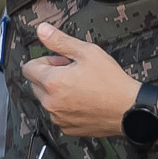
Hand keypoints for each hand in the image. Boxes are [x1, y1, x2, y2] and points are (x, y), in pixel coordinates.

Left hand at [23, 23, 143, 137]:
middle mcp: (50, 102)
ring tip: (81, 87)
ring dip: (57, 92)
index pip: (28, 68)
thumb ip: (60, 41)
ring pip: (47, 100)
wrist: (130, 109)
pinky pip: (58, 114)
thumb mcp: (87, 52)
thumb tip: (42, 30)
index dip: (44, 61)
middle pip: (36, 84)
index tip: (60, 62)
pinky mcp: (67, 128)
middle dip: (50, 76)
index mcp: (51, 82)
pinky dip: (66, 107)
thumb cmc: (111, 82)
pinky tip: (85, 101)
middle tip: (74, 73)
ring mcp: (58, 117)